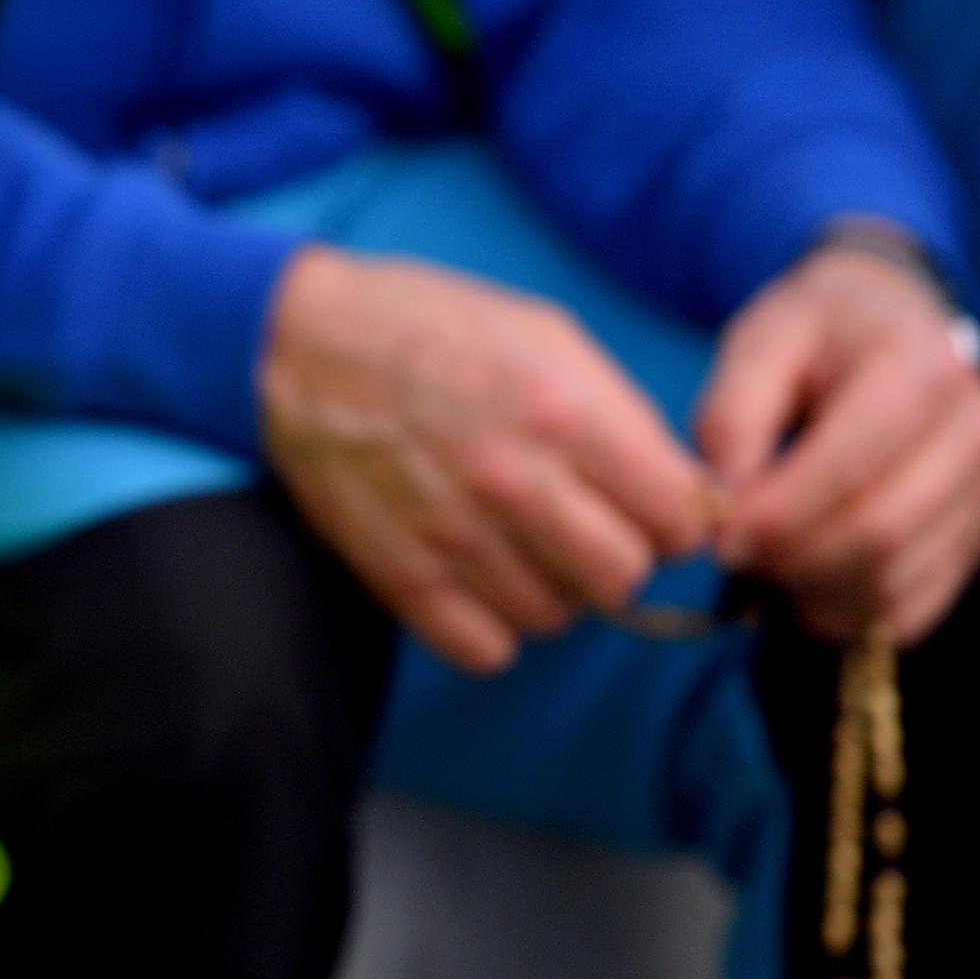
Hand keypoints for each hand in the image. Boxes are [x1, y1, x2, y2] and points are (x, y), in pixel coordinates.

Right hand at [261, 246, 713, 672]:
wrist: (298, 346)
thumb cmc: (428, 330)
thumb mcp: (544, 335)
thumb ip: (620, 415)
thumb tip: (681, 491)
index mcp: (562, 408)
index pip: (677, 517)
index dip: (674, 515)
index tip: (650, 507)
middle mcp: (512, 478)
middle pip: (623, 577)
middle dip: (617, 556)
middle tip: (585, 526)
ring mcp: (452, 534)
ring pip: (554, 616)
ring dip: (549, 587)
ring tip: (518, 541)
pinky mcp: (399, 576)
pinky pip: (486, 649)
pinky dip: (491, 625)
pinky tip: (479, 576)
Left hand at [696, 241, 979, 643]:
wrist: (889, 325)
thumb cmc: (816, 335)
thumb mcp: (759, 342)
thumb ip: (732, 417)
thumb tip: (722, 502)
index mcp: (919, 365)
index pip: (852, 468)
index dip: (777, 516)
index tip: (719, 534)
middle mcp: (971, 427)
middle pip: (879, 530)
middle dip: (790, 559)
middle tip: (733, 556)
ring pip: (895, 577)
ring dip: (812, 591)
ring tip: (762, 563)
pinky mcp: (974, 535)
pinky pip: (911, 608)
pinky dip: (845, 614)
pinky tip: (801, 586)